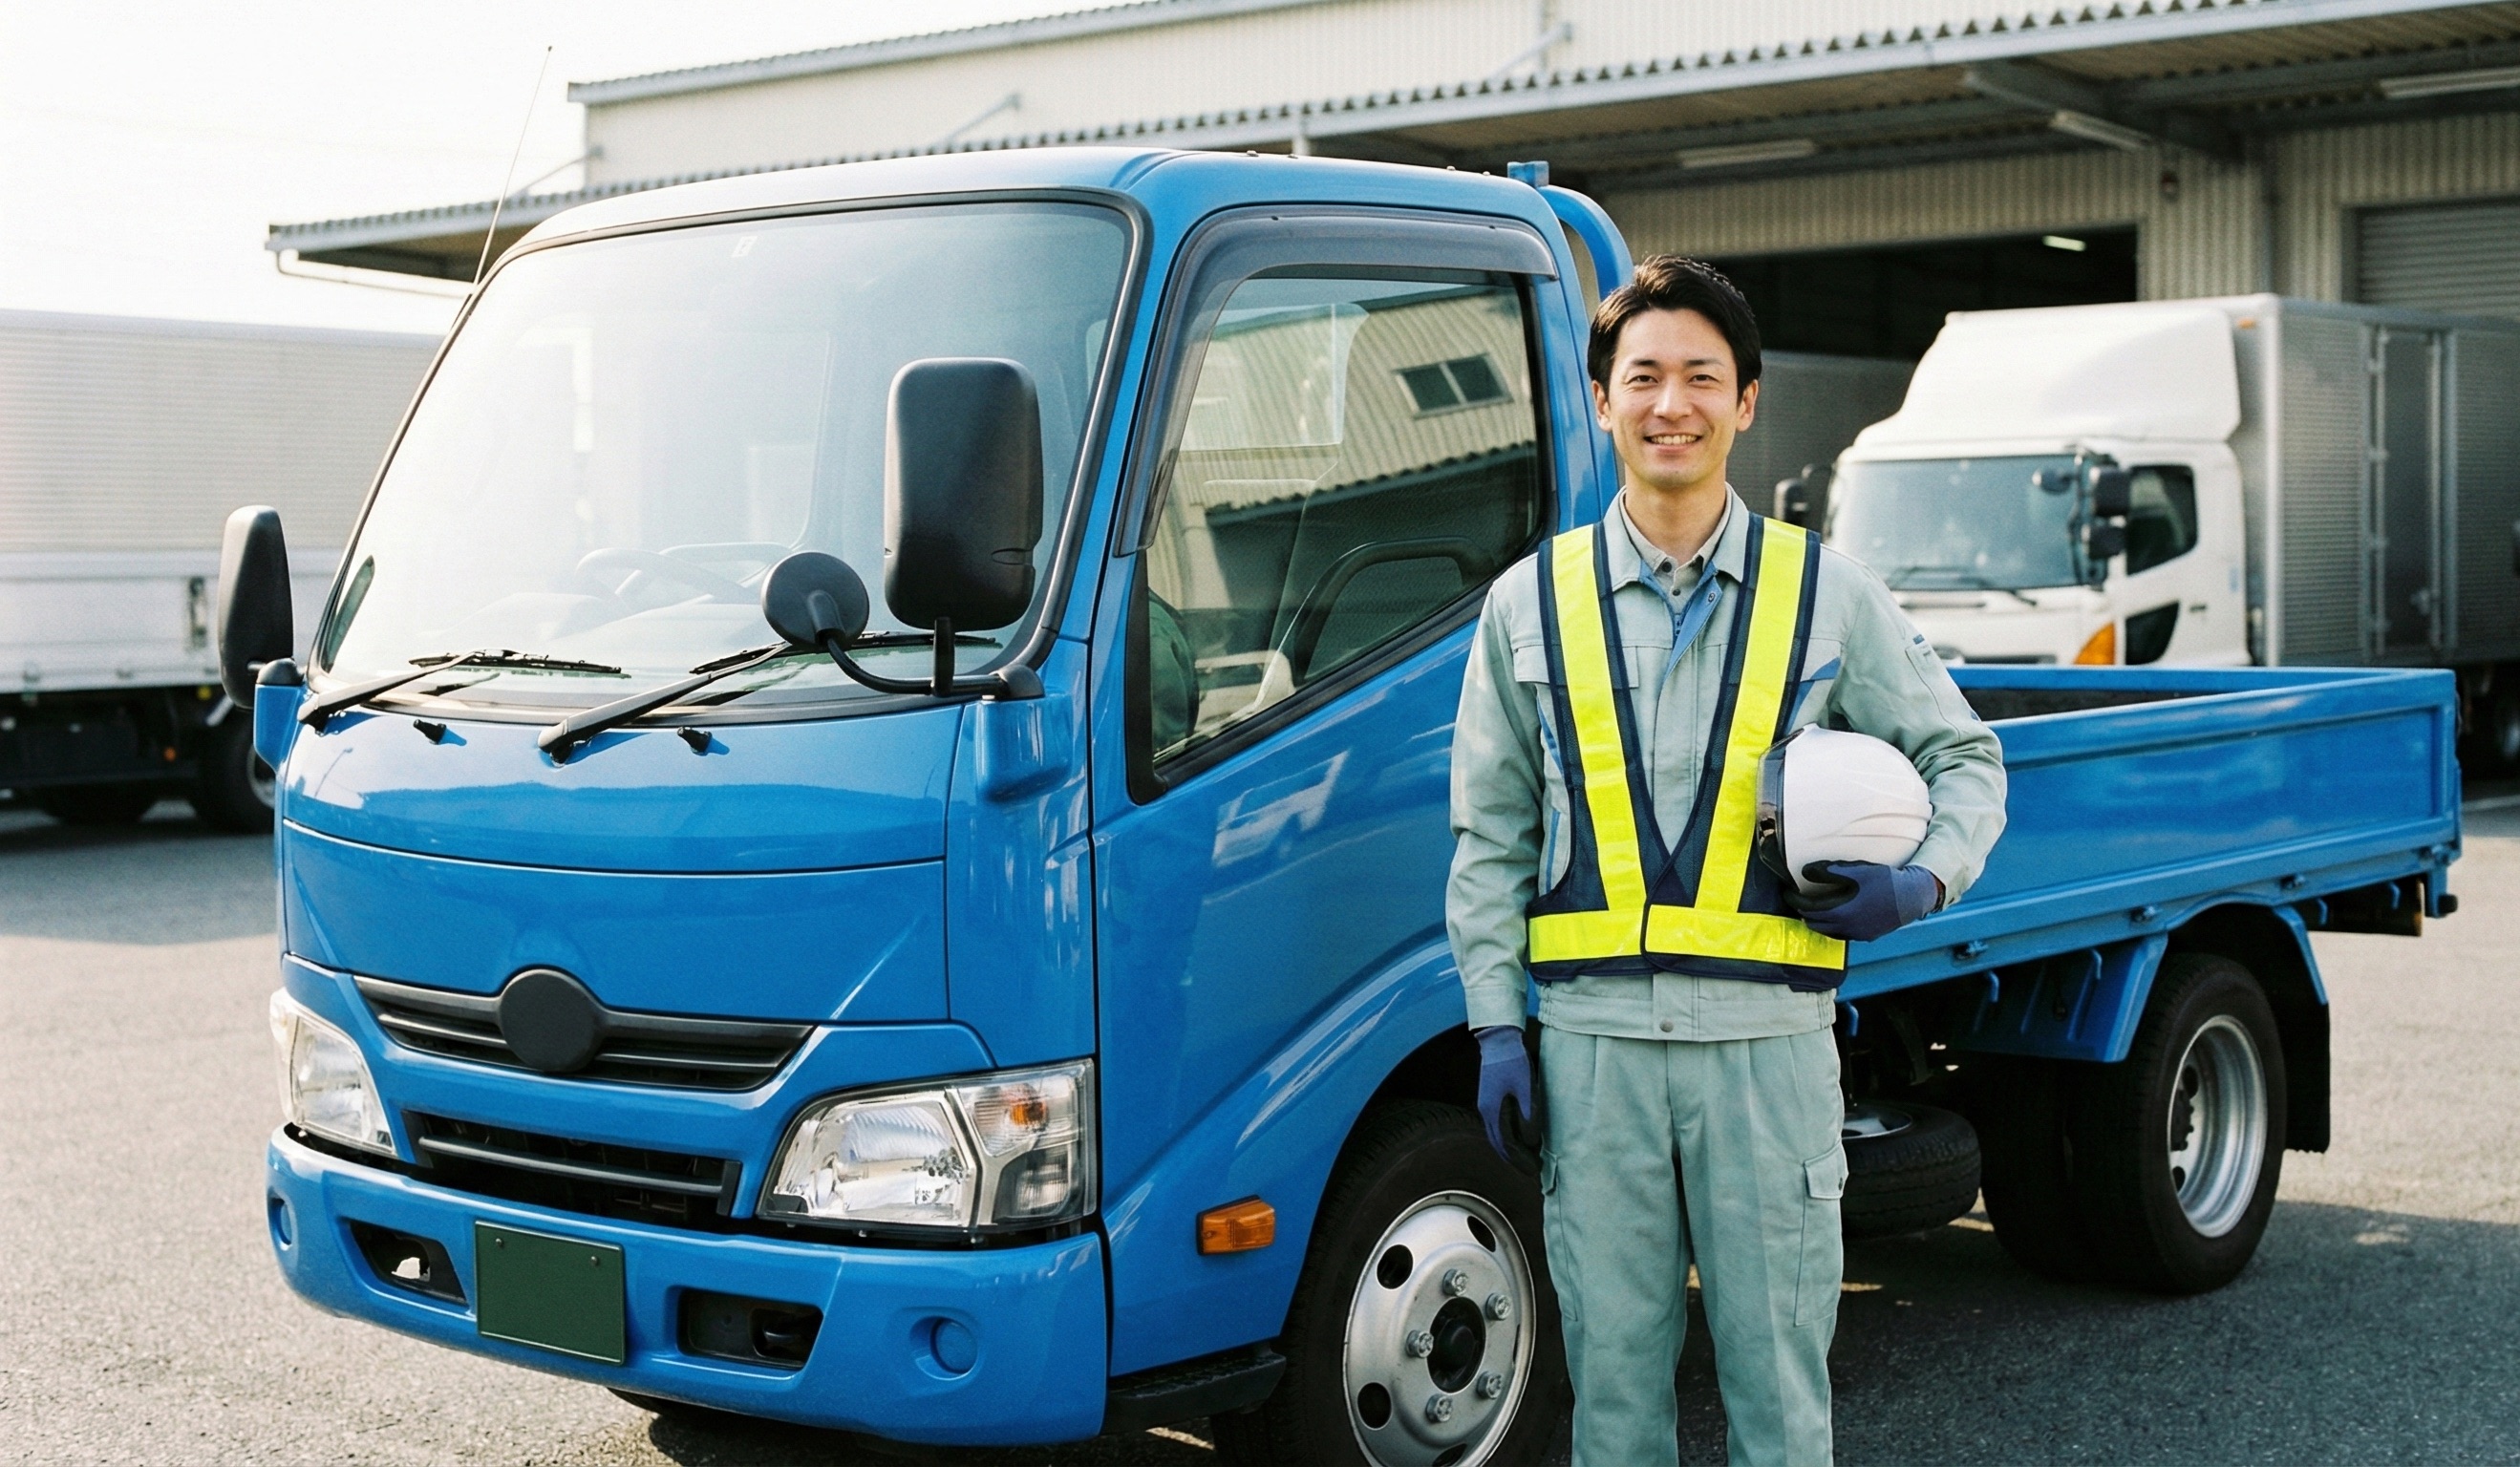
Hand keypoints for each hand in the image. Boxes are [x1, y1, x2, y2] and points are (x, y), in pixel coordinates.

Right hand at [1474, 1025, 1539, 1173]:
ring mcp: (1485, 1105)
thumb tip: (1531, 1141)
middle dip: (1513, 1160)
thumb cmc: (1514, 1062)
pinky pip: (1495, 1126)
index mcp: (1494, 1111)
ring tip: (1524, 1159)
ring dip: (1508, 1150)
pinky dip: (1505, 1138)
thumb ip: (1530, 1116)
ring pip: (1495, 1136)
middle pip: (1498, 1145)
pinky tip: (1515, 1138)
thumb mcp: (1527, 1088)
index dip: (1521, 1161)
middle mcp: (1486, 1112)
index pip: (1507, 1146)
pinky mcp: (1488, 1098)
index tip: (1535, 1170)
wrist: (1498, 1040)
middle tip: (1531, 1171)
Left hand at [1785, 861, 1939, 942]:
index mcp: (1841, 912)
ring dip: (1817, 920)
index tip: (1787, 891)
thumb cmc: (1885, 881)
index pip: (1807, 909)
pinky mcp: (1866, 937)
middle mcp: (1846, 928)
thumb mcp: (1856, 870)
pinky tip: (1835, 914)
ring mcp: (1857, 935)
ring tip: (1814, 906)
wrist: (1912, 897)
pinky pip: (1840, 934)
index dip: (1794, 899)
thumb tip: (1806, 871)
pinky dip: (1831, 926)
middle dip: (1803, 911)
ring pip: (1826, 932)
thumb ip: (1829, 871)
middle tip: (1798, 898)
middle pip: (1814, 923)